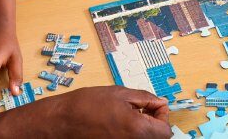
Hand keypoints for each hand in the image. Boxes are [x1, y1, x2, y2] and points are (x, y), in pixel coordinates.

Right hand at [48, 86, 171, 136]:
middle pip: (158, 138)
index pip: (165, 130)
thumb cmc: (86, 106)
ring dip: (143, 130)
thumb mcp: (120, 93)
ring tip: (128, 118)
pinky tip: (119, 126)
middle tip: (142, 111)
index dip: (162, 115)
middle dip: (154, 123)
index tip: (152, 107)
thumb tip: (160, 102)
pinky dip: (131, 135)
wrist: (61, 122)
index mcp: (137, 129)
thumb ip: (146, 99)